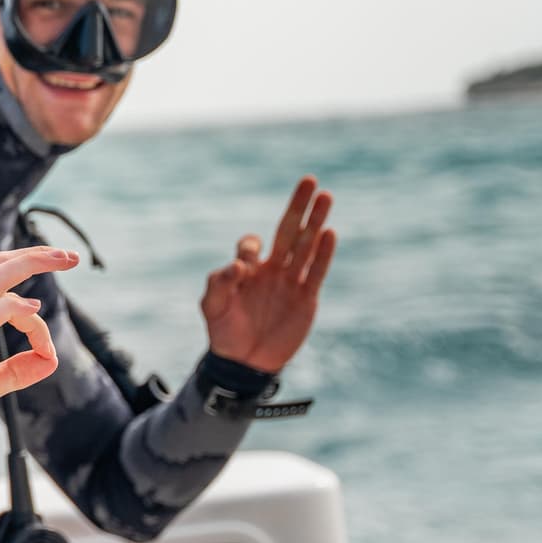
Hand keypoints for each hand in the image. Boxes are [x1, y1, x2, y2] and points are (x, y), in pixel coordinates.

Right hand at [0, 246, 78, 454]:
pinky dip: (18, 308)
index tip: (45, 348)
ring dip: (32, 262)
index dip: (31, 316)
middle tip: (66, 255)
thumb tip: (49, 360)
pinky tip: (36, 311)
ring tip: (62, 259)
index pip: (0, 295)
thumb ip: (17, 369)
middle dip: (34, 256)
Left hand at [201, 176, 336, 371]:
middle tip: (309, 180)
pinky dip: (323, 253)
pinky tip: (330, 232)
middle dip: (297, 207)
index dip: (248, 249)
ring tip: (326, 196)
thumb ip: (218, 284)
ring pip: (306, 245)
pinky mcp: (305, 298)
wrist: (245, 361)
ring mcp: (290, 282)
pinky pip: (316, 271)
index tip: (241, 269)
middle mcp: (272, 270)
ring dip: (316, 222)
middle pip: (287, 231)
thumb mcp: (212, 307)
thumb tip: (238, 265)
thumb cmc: (224, 331)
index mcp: (247, 269)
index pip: (251, 245)